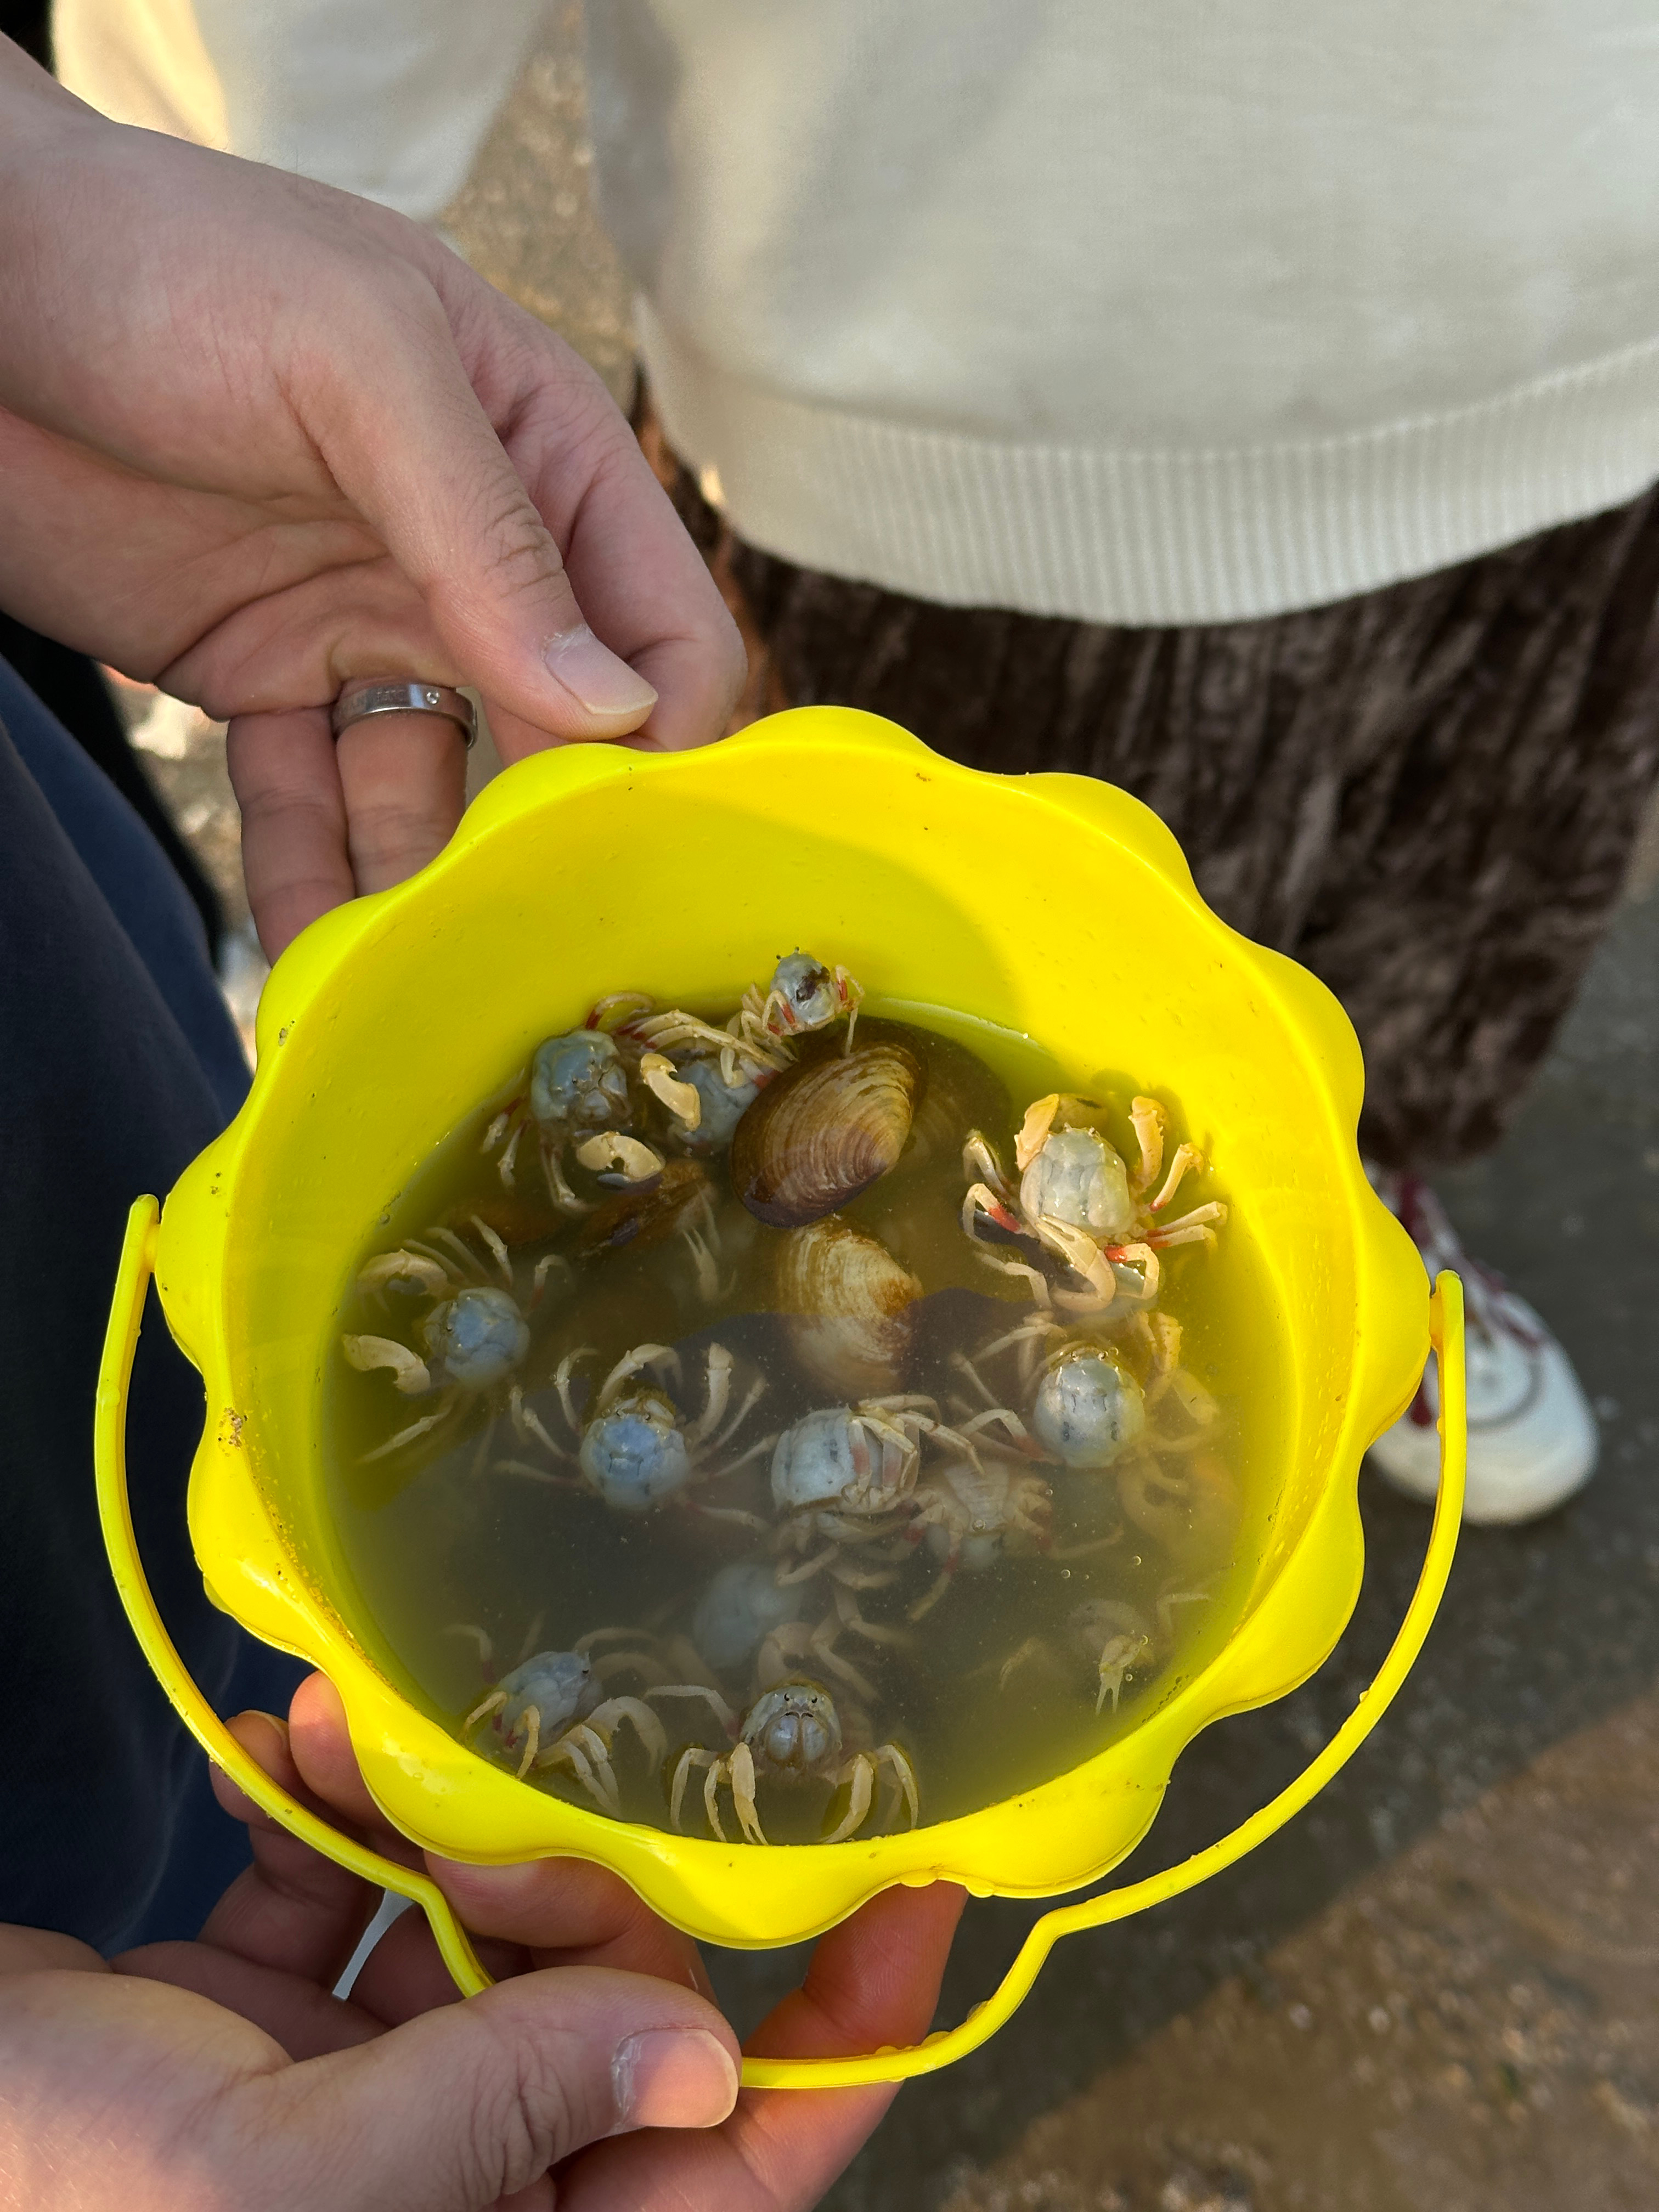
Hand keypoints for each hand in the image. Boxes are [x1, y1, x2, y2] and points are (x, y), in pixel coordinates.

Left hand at [0, 40, 743, 956]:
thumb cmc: (167, 261)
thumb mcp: (359, 363)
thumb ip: (491, 534)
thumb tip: (616, 706)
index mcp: (544, 458)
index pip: (664, 628)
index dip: (668, 742)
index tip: (638, 847)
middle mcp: (475, 559)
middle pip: (561, 740)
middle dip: (550, 844)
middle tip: (531, 951)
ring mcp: (367, 624)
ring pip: (434, 795)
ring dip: (428, 885)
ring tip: (421, 979)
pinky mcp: (260, 678)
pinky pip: (308, 805)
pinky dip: (314, 883)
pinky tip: (321, 958)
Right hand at [241, 1673, 965, 2211]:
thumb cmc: (77, 2189)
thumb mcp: (309, 2172)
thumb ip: (512, 2099)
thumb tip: (704, 2056)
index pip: (738, 2158)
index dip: (850, 2036)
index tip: (917, 1885)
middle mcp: (469, 2161)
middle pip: (611, 1991)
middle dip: (564, 1874)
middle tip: (479, 1796)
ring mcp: (377, 2078)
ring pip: (483, 1920)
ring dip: (418, 1810)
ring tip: (348, 1731)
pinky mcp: (285, 2002)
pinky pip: (354, 1890)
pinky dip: (324, 1813)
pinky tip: (278, 1743)